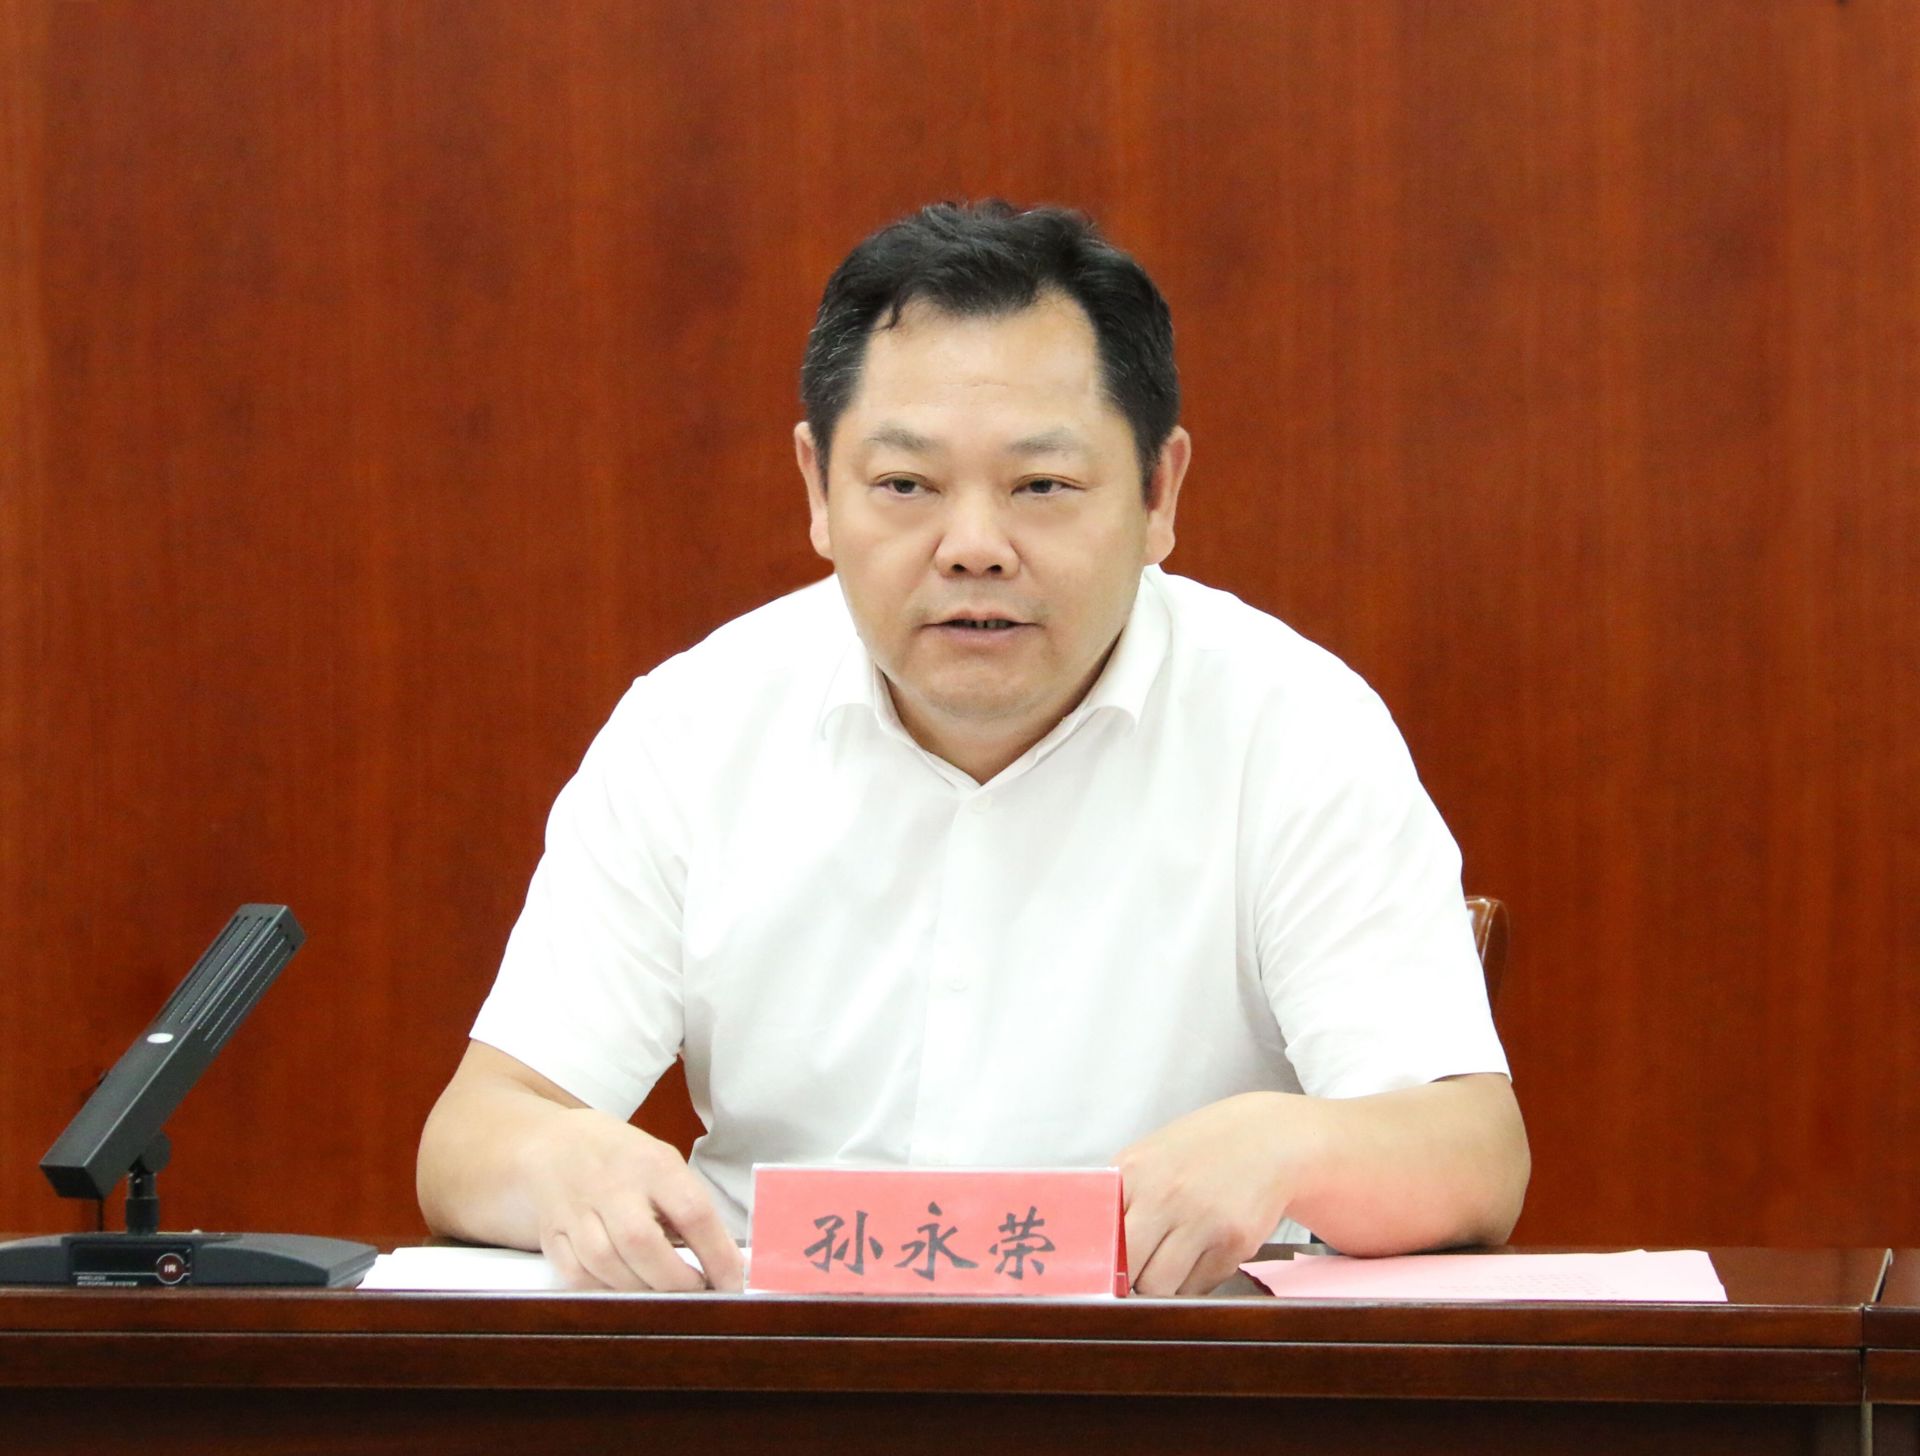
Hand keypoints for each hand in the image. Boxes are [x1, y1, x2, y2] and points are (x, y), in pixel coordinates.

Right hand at [524, 1109, 743, 1291]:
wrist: (556, 1143)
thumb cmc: (624, 1159)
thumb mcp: (664, 1163)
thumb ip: (689, 1207)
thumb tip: (724, 1263)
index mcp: (653, 1165)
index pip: (693, 1212)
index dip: (717, 1254)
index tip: (732, 1283)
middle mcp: (613, 1186)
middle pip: (643, 1243)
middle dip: (675, 1281)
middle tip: (695, 1293)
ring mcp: (577, 1210)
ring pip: (606, 1264)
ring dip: (641, 1290)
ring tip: (662, 1295)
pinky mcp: (551, 1234)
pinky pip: (576, 1275)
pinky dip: (603, 1290)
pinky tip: (623, 1288)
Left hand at [1115, 1092, 1310, 1295]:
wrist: (1268, 1138)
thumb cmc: (1199, 1152)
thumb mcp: (1149, 1157)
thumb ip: (1119, 1195)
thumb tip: (1090, 1247)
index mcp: (1135, 1171)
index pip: (1099, 1234)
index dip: (1098, 1258)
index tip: (1100, 1267)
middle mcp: (1166, 1195)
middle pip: (1128, 1270)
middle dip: (1127, 1278)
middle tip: (1135, 1271)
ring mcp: (1203, 1221)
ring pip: (1162, 1288)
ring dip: (1160, 1285)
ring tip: (1167, 1264)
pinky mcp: (1235, 1244)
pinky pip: (1198, 1287)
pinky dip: (1193, 1282)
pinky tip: (1200, 1255)